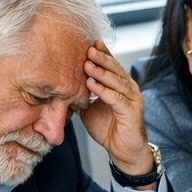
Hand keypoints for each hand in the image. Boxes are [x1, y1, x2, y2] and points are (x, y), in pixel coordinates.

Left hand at [76, 41, 152, 180]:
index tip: (88, 41)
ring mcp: (132, 99)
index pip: (111, 65)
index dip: (101, 53)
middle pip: (115, 69)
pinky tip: (91, 85)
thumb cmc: (109, 127)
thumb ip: (80, 95)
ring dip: (102, 72)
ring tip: (88, 64)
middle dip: (101, 58)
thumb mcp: (89, 108)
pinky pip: (116, 98)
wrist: (122, 149)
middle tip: (88, 48)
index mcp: (119, 84)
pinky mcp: (131, 112)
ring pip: (117, 81)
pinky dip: (104, 91)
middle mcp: (128, 88)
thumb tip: (59, 86)